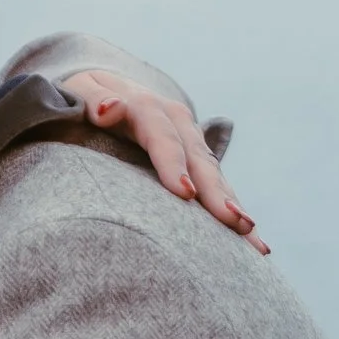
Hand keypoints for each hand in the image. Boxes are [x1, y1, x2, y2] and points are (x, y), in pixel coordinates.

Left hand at [75, 80, 265, 243]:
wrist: (106, 92)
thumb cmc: (84, 100)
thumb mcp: (81, 92)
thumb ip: (92, 102)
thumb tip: (109, 110)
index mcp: (147, 106)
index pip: (161, 136)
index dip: (173, 163)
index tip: (185, 193)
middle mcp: (178, 124)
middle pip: (200, 161)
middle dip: (218, 194)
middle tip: (236, 223)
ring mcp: (192, 143)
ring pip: (216, 178)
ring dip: (236, 210)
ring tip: (255, 244)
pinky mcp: (197, 162)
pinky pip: (219, 190)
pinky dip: (235, 216)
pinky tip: (256, 247)